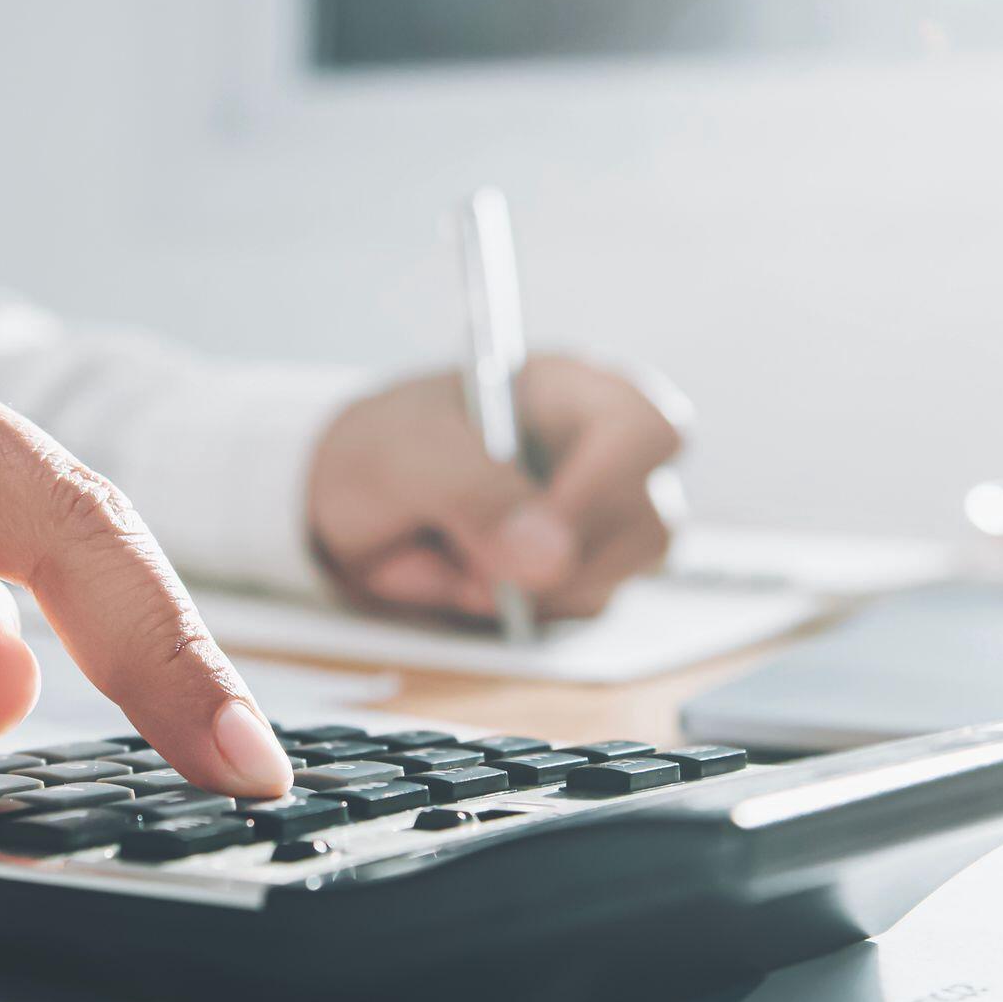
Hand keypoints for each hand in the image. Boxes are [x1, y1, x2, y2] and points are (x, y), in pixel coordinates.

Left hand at [309, 356, 684, 622]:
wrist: (353, 504)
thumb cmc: (384, 449)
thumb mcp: (406, 456)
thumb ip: (474, 494)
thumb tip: (548, 559)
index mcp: (575, 389)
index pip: (644, 431)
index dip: (604, 488)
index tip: (535, 534)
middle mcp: (605, 452)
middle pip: (649, 522)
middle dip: (563, 561)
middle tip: (478, 567)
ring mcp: (600, 519)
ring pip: (616, 579)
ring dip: (531, 591)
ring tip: (455, 560)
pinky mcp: (582, 573)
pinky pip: (576, 612)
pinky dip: (518, 610)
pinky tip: (469, 578)